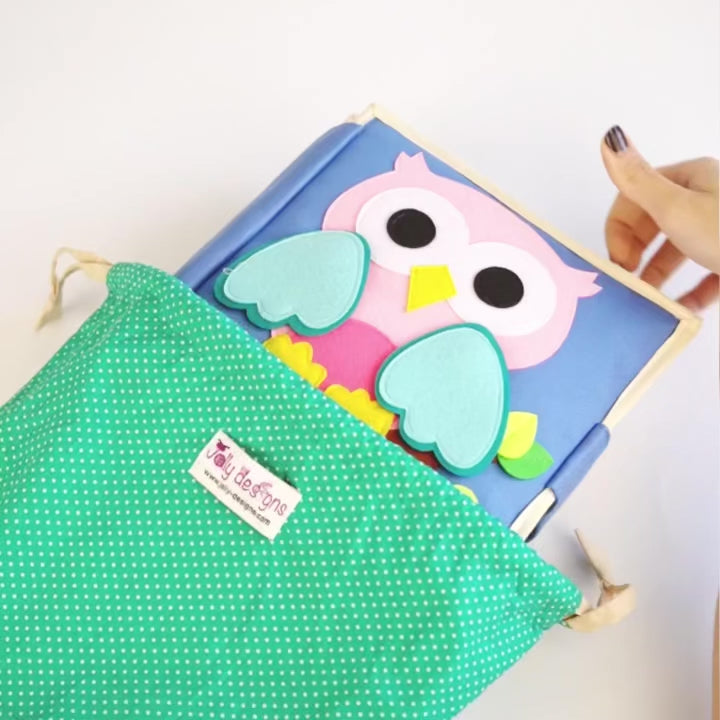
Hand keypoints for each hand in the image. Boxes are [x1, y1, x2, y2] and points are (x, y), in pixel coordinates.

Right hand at [601, 126, 718, 311]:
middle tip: (627, 280)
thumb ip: (637, 180)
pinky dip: (687, 292)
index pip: (634, 197)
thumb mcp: (676, 209)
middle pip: (653, 225)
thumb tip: (611, 138)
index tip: (618, 260)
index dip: (619, 230)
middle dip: (635, 254)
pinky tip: (678, 307)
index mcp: (691, 178)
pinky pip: (703, 275)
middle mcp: (707, 198)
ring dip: (656, 275)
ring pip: (676, 250)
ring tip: (647, 297)